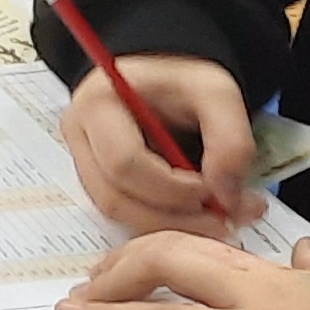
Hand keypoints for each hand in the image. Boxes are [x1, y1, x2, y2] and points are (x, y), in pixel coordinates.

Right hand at [60, 50, 258, 233]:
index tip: (213, 192)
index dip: (170, 188)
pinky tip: (193, 215)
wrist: (168, 85)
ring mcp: (83, 160)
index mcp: (99, 103)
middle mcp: (79, 134)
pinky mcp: (95, 180)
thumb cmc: (184, 84)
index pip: (123, 162)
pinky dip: (162, 223)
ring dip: (169, 225)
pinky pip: (124, 214)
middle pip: (114, 196)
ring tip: (215, 219)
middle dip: (173, 217)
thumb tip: (226, 198)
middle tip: (223, 221)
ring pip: (118, 212)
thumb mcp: (218, 95)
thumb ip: (231, 142)